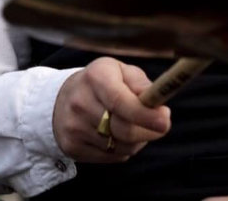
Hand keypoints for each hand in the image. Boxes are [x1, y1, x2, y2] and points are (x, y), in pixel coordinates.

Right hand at [52, 57, 171, 162]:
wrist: (61, 98)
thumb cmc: (102, 83)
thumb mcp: (121, 71)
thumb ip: (142, 85)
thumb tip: (158, 105)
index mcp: (96, 76)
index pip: (120, 101)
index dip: (145, 114)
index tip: (165, 120)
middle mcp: (80, 101)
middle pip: (124, 129)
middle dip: (149, 131)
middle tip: (161, 124)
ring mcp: (73, 127)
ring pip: (122, 147)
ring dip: (137, 140)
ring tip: (132, 125)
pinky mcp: (72, 147)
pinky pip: (112, 157)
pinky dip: (122, 149)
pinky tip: (116, 135)